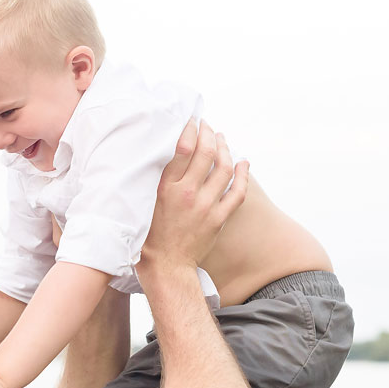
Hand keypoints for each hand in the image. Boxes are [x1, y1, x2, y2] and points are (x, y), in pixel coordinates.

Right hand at [138, 121, 248, 277]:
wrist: (166, 266)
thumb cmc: (150, 235)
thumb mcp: (145, 203)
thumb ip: (156, 180)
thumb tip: (164, 154)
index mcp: (165, 188)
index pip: (183, 148)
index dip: (191, 129)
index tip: (193, 121)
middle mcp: (187, 194)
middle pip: (207, 153)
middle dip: (210, 134)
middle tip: (208, 126)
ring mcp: (206, 206)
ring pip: (224, 168)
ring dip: (226, 149)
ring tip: (223, 139)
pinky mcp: (219, 219)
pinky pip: (238, 192)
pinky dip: (243, 175)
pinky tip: (244, 163)